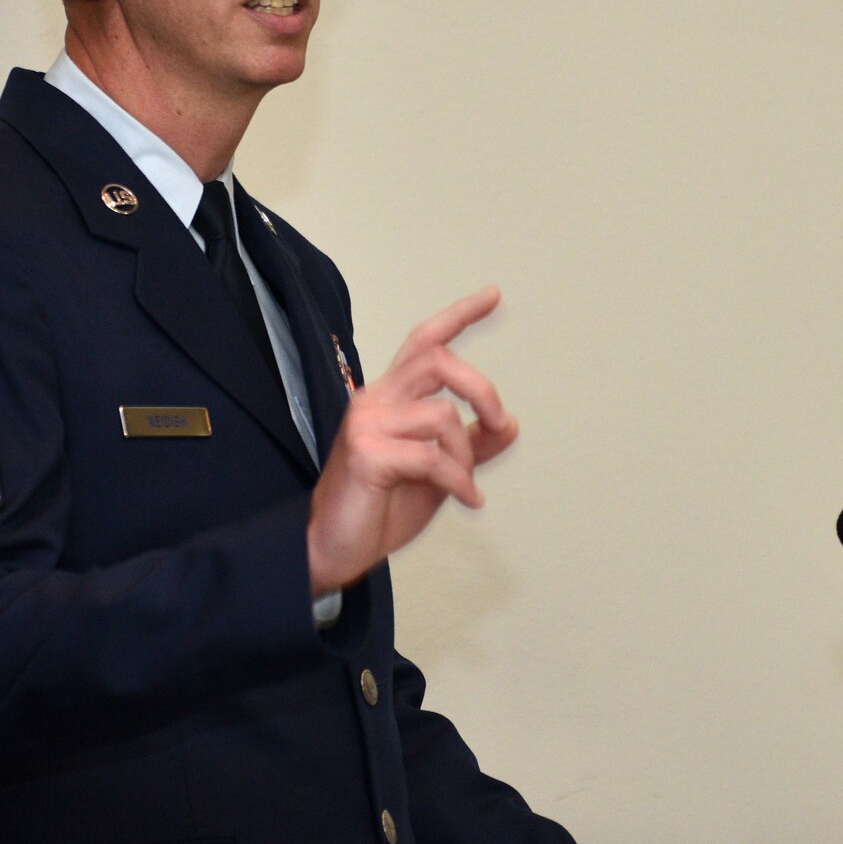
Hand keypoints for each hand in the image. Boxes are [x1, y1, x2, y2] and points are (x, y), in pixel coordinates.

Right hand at [306, 287, 517, 596]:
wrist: (332, 548)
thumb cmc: (377, 509)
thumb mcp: (436, 474)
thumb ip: (471, 446)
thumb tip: (510, 424)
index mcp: (390, 398)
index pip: (424, 342)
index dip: (460, 316)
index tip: (493, 295)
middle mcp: (374, 400)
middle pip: (438, 361)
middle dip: (482, 388)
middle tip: (499, 422)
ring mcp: (366, 423)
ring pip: (443, 415)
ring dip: (467, 456)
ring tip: (465, 486)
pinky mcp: (366, 452)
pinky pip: (433, 459)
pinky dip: (460, 482)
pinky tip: (469, 501)